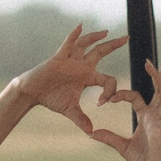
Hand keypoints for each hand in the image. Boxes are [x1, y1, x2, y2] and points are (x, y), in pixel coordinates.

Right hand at [11, 25, 130, 143]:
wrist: (32, 93)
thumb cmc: (51, 98)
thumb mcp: (70, 110)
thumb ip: (81, 119)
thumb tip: (91, 132)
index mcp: (88, 77)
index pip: (107, 80)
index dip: (109, 91)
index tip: (102, 103)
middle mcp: (81, 65)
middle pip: (101, 52)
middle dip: (113, 45)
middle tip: (127, 38)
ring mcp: (70, 60)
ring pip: (86, 45)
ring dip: (95, 37)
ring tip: (106, 32)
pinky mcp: (58, 58)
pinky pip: (68, 45)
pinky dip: (74, 36)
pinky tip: (80, 27)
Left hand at [108, 62, 160, 160]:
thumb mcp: (122, 147)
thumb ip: (109, 138)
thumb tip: (91, 133)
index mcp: (147, 117)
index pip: (135, 97)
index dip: (122, 94)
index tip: (108, 99)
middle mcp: (156, 116)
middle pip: (157, 90)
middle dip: (154, 75)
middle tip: (147, 61)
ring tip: (159, 70)